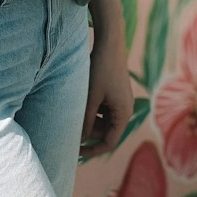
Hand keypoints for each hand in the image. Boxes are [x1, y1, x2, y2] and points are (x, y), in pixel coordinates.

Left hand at [80, 31, 133, 158]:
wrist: (110, 43)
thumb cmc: (101, 69)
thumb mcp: (91, 96)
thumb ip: (86, 119)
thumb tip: (80, 139)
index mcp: (123, 114)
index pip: (109, 142)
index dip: (93, 150)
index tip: (77, 153)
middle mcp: (125, 110)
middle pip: (106, 131)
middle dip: (89, 131)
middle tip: (71, 125)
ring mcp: (120, 101)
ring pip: (103, 119)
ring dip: (89, 118)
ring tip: (75, 108)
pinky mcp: (115, 93)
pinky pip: (103, 108)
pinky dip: (92, 108)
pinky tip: (82, 98)